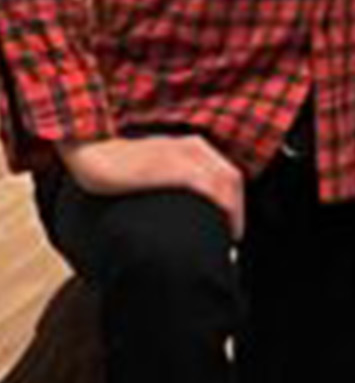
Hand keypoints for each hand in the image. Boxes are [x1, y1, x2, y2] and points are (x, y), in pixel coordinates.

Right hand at [59, 133, 246, 238]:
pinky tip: (214, 228)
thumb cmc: (117, 158)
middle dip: (236, 210)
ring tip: (225, 238)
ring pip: (224, 185)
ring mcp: (184, 156)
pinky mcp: (172, 167)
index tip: (230, 224)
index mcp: (192, 146)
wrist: (91, 143)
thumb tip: (176, 204)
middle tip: (231, 237)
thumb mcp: (153, 162)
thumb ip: (169, 175)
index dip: (234, 201)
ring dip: (231, 212)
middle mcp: (193, 148)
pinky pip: (209, 187)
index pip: (226, 175)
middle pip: (231, 180)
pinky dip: (220, 208)